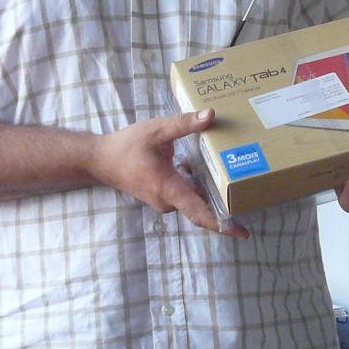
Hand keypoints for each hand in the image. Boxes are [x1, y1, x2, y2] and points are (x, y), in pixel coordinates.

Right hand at [94, 110, 248, 237]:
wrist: (101, 161)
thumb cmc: (126, 146)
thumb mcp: (157, 130)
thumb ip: (184, 124)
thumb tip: (210, 115)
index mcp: (168, 188)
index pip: (199, 213)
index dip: (222, 225)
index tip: (242, 233)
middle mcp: (167, 201)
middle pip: (202, 207)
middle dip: (224, 201)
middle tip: (248, 191)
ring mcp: (164, 201)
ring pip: (194, 199)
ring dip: (210, 189)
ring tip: (230, 174)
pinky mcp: (163, 196)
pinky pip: (186, 195)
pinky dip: (197, 184)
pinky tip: (202, 166)